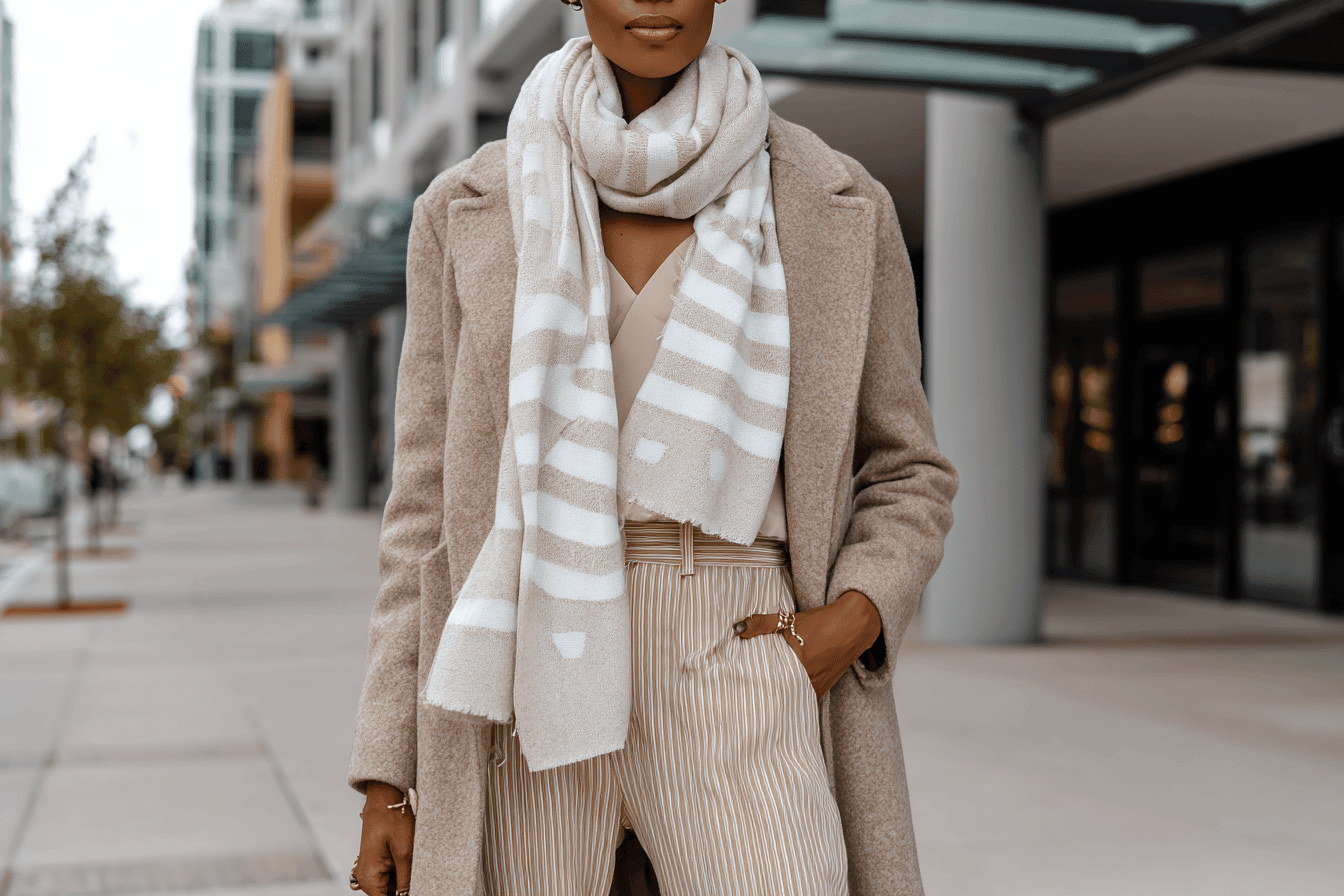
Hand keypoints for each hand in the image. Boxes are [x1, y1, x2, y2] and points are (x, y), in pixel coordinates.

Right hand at [352, 782, 414, 895]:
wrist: (384, 799)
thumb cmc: (393, 820)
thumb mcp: (404, 852)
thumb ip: (406, 880)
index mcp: (369, 877)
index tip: (416, 890)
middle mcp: (365, 877)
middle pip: (387, 894)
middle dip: (403, 888)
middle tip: (414, 871)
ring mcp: (370, 870)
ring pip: (389, 886)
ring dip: (403, 880)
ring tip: (411, 861)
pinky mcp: (376, 863)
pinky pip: (389, 876)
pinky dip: (400, 872)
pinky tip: (408, 860)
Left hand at [735, 591, 882, 694]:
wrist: (853, 625)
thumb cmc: (820, 622)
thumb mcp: (788, 620)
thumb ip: (761, 624)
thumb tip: (736, 628)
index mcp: (797, 665)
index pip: (769, 685)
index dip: (754, 690)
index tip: (741, 694)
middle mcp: (808, 681)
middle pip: (779, 694)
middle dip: (764, 695)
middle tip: (745, 699)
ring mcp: (817, 687)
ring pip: (791, 697)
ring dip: (778, 697)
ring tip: (759, 700)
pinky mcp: (823, 688)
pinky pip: (803, 697)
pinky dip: (792, 695)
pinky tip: (780, 693)